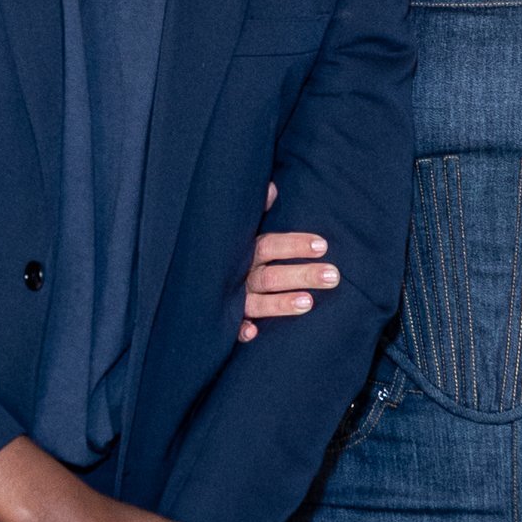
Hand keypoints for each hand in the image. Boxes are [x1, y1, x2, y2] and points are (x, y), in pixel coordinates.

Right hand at [240, 180, 338, 342]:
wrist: (188, 278)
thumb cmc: (227, 253)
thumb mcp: (239, 230)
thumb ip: (256, 212)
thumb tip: (271, 188)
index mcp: (244, 252)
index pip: (271, 245)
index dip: (295, 244)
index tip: (322, 245)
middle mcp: (238, 276)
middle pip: (272, 276)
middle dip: (302, 275)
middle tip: (333, 275)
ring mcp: (231, 299)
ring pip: (258, 303)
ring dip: (281, 304)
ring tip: (309, 303)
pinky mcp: (224, 321)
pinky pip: (230, 328)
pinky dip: (240, 331)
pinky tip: (252, 333)